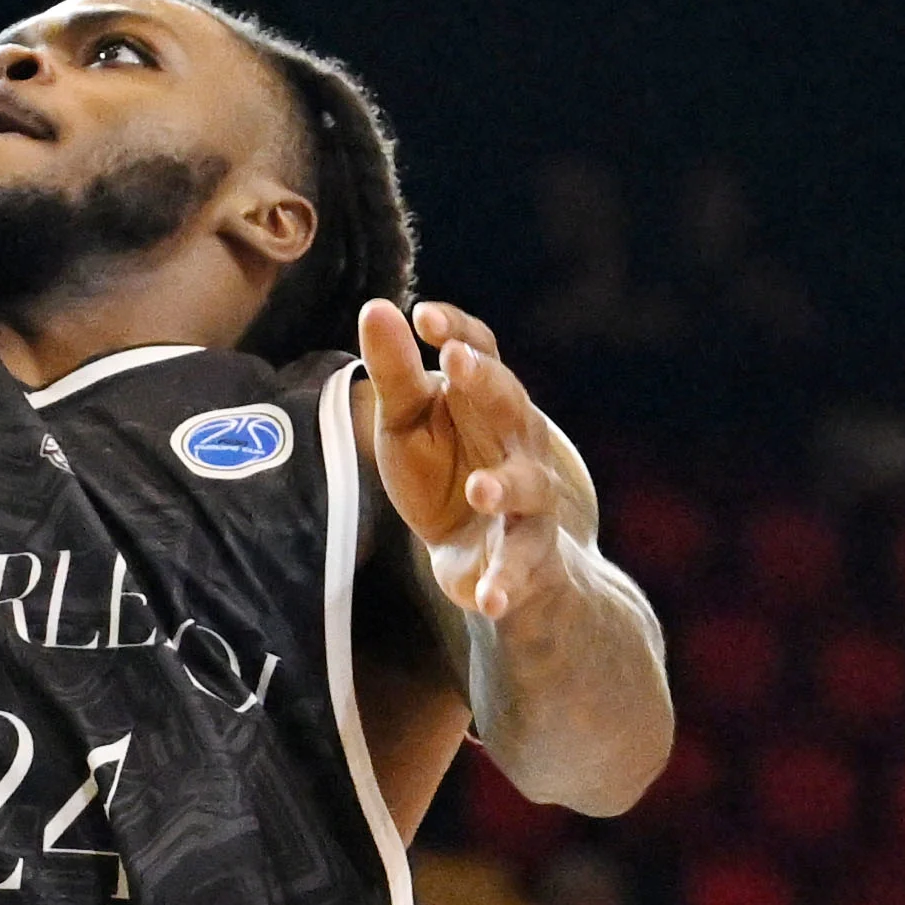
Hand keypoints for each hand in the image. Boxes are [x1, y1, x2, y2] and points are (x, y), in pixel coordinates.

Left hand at [359, 298, 580, 631]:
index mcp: (487, 402)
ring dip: (506, 487)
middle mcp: (518, 442)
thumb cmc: (444, 474)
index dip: (457, 333)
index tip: (423, 317)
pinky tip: (486, 597)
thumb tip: (376, 307)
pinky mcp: (526, 558)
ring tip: (479, 488)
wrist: (484, 556)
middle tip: (455, 366)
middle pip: (511, 404)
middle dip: (487, 384)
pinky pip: (520, 569)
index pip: (481, 353)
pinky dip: (504, 584)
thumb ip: (396, 374)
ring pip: (529, 488)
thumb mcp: (409, 424)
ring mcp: (528, 502)